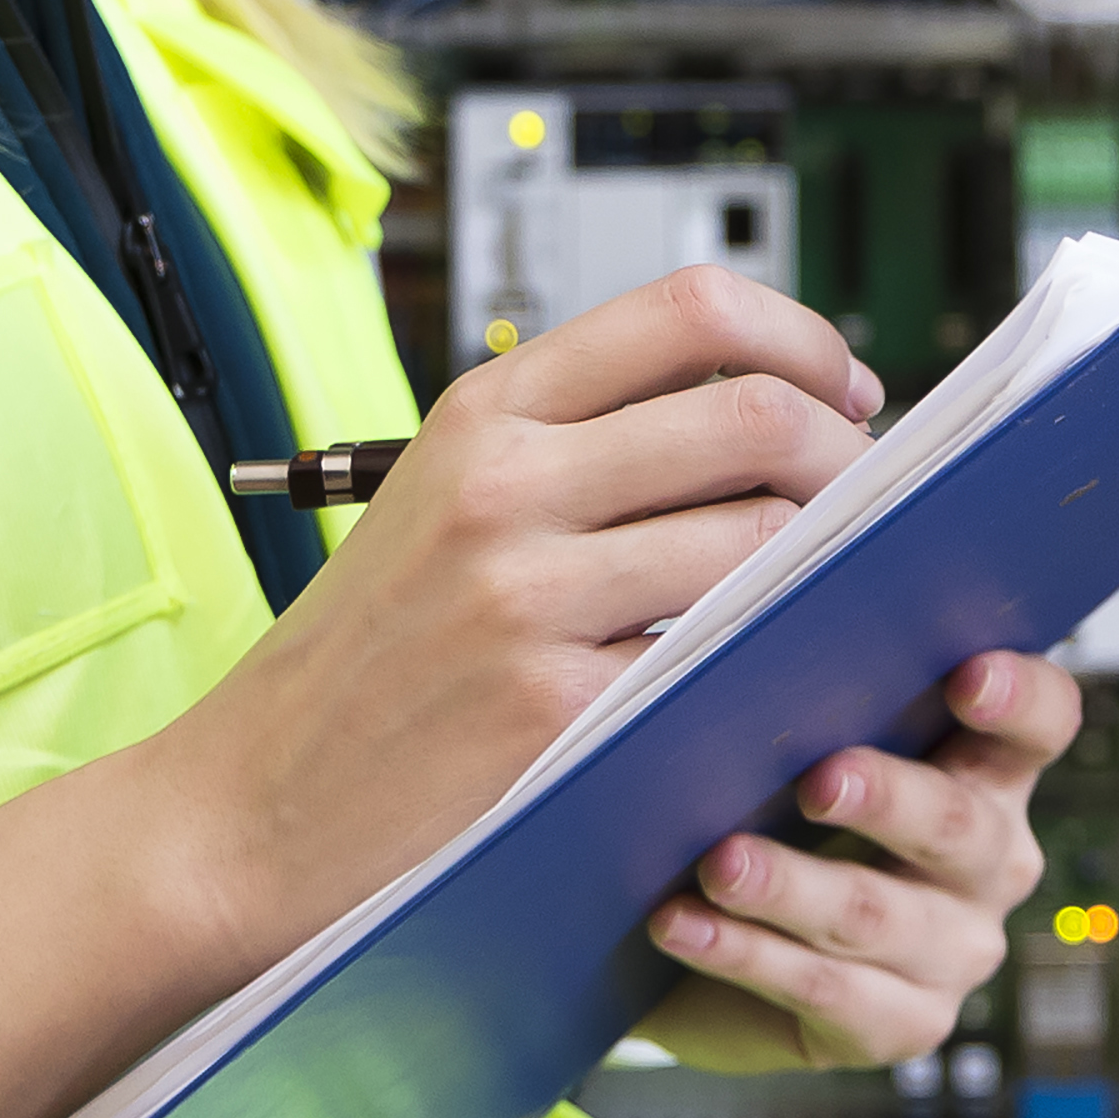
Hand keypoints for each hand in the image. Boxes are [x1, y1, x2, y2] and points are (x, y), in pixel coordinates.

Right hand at [152, 268, 883, 976]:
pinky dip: (777, 661)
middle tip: (868, 505)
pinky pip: (723, 656)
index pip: (690, 307)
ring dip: (833, 566)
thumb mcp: (444, 504)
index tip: (846, 392)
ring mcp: (527, 597)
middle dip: (848, 457)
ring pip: (765, 536)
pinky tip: (779, 680)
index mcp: (482, 411)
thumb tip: (772, 408)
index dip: (804, 338)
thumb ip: (579, 446)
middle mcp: (504, 485)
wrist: (250, 810)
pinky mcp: (554, 708)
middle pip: (756, 414)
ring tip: (834, 598)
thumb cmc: (369, 662)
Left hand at [638, 651, 1081, 1073]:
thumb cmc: (769, 819)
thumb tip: (760, 651)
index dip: (1020, 698)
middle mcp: (991, 862)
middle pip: (958, 823)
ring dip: (790, 887)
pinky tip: (684, 926)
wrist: (715, 959)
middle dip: (887, 799)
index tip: (968, 676)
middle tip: (818, 781)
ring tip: (720, 865)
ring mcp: (954, 951)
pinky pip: (824, 991)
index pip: (1041, 723)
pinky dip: (744, 954)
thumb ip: (817, 706)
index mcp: (988, 770)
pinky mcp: (902, 1025)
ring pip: (875, 915)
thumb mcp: (803, 753)